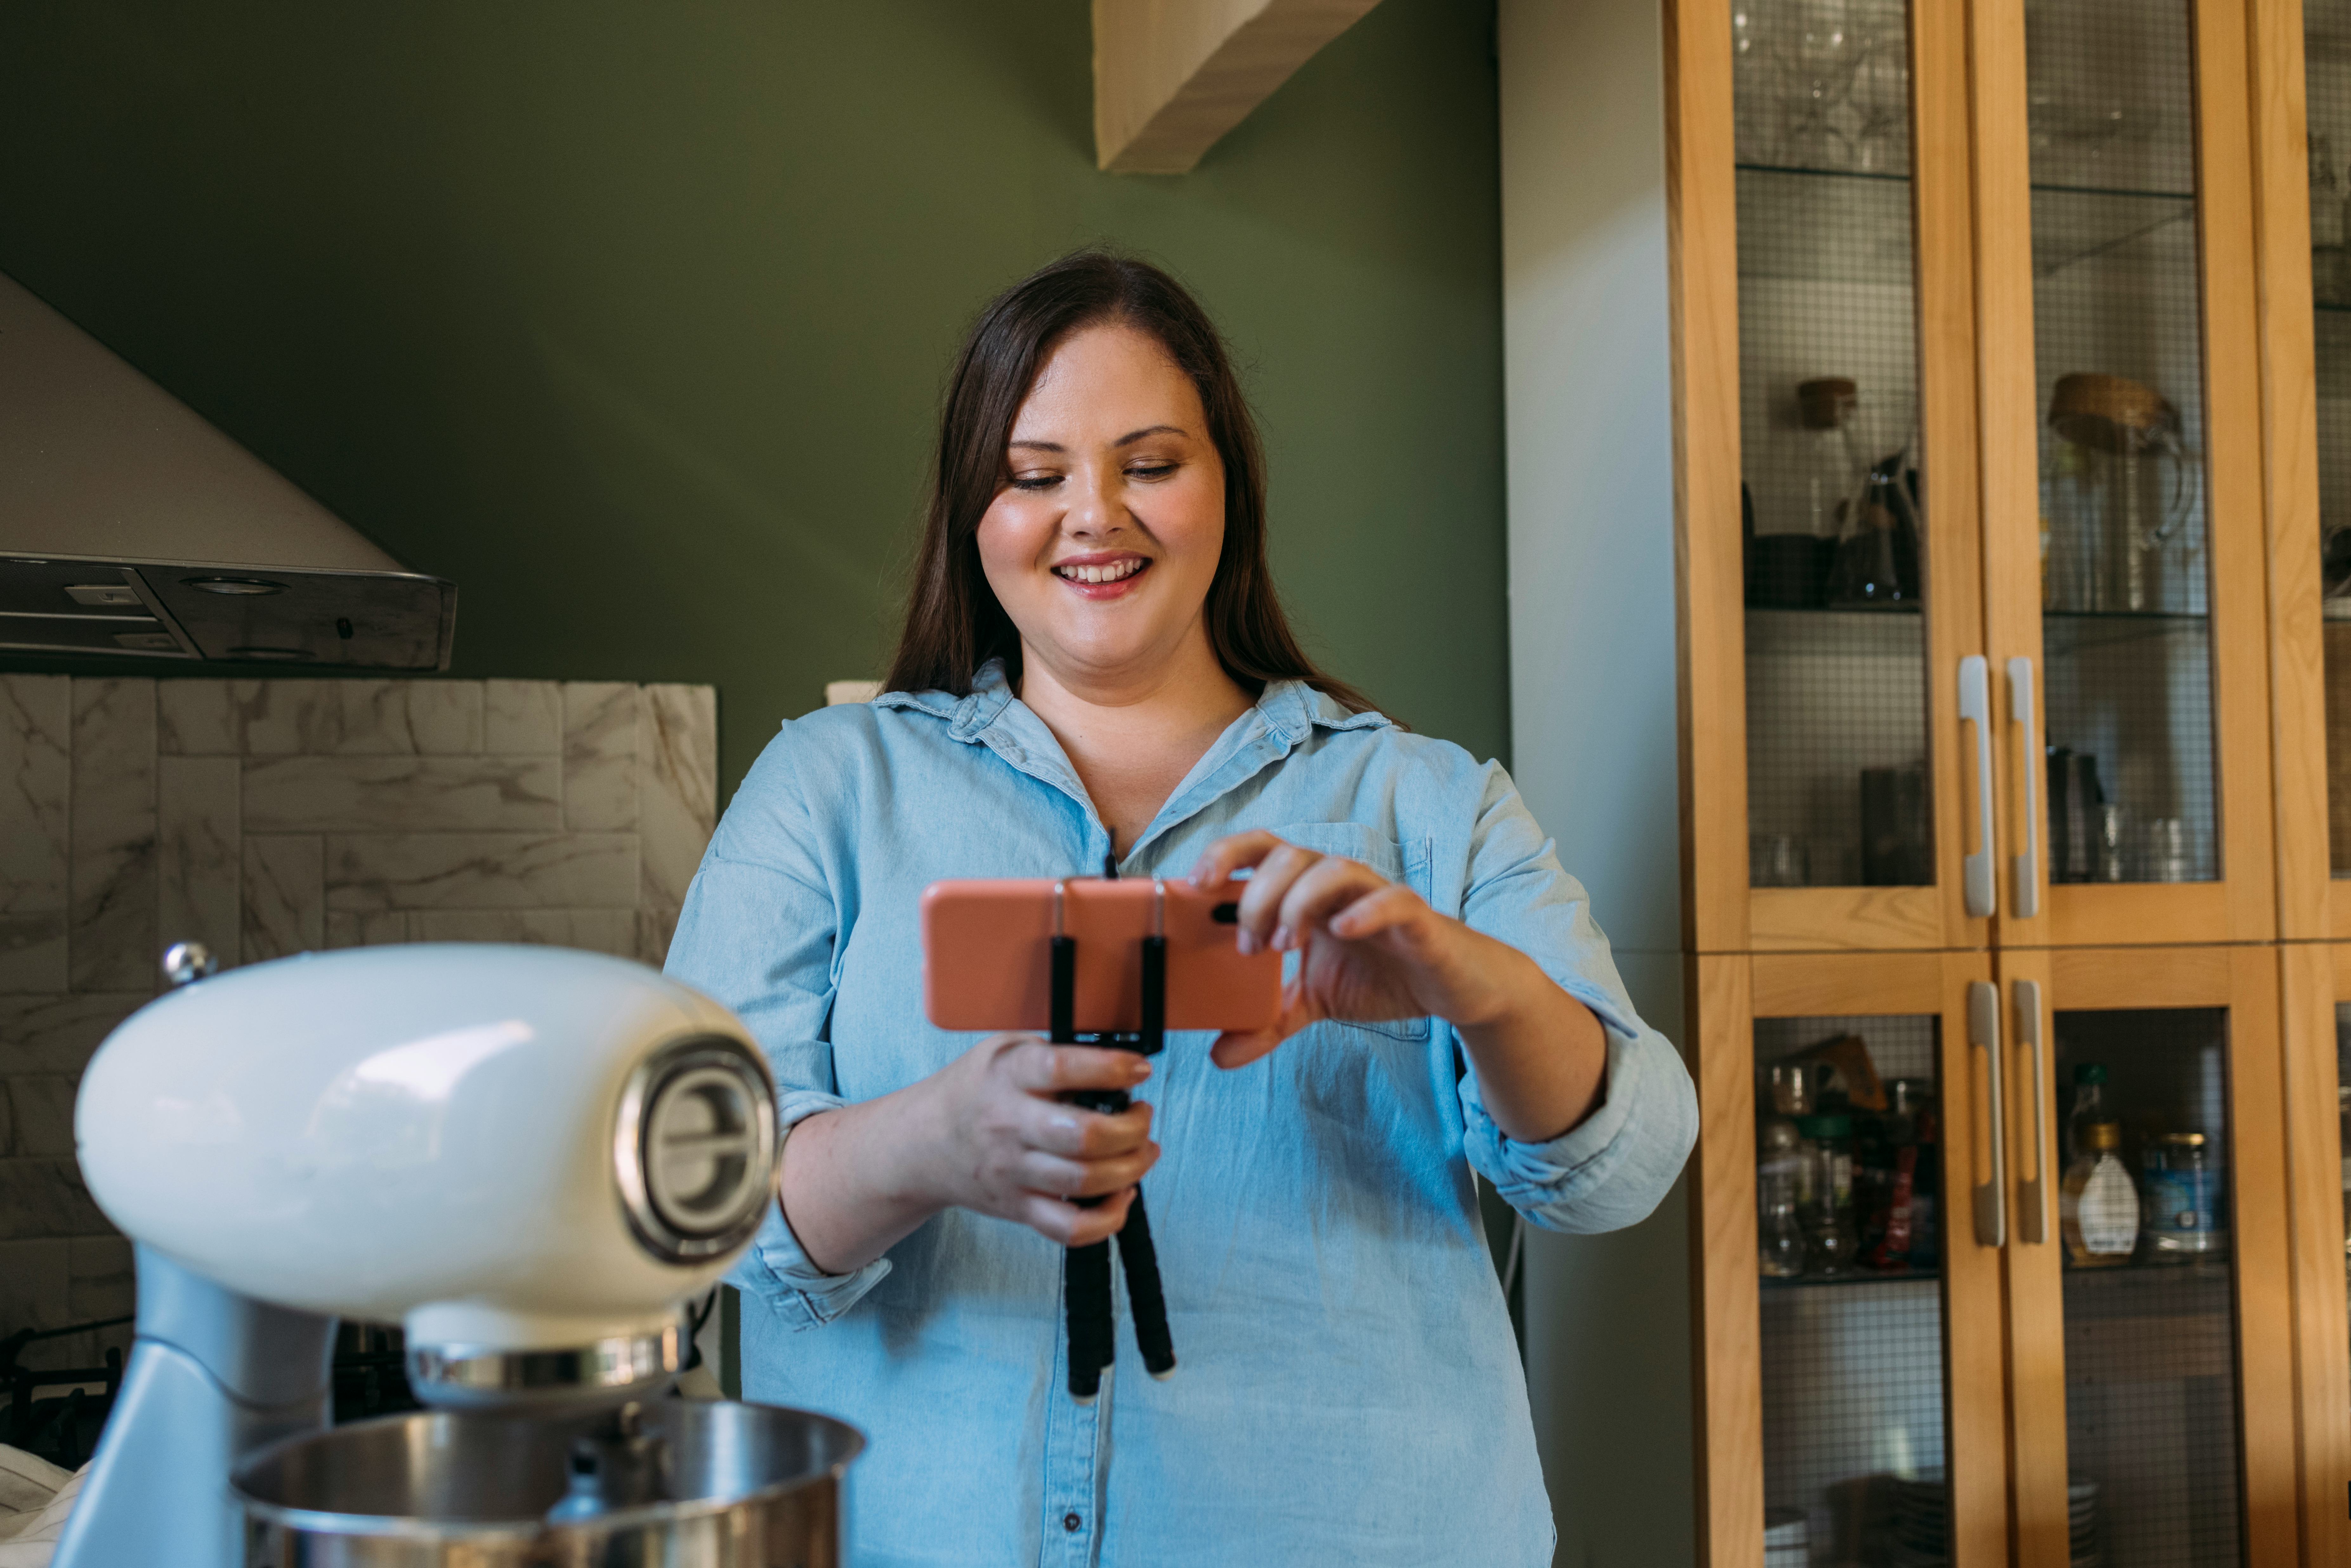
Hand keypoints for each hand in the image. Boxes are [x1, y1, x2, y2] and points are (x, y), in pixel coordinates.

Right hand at [906, 1033, 1159, 1246]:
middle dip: (1131, 1128)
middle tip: (1141, 1115)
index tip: (1138, 1068)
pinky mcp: (1018, 1208)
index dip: (1110, 1068)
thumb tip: (1115, 1063)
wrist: (923, 1143)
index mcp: (1008, 1077)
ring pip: (1085, 1182)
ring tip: (1142, 1149)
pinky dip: (1108, 1218)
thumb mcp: (1003, 1049)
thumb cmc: (974, 1090)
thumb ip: (1052, 1050)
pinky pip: (1071, 1228)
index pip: (1061, 1070)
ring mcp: (1013, 1173)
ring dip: (1131, 1168)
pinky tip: (1121, 1194)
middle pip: (1084, 1137)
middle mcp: (1009, 1126)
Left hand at [1188, 830, 1537, 1069]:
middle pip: (1286, 854)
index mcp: (1308, 894)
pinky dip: (1364, 910)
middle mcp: (1338, 885)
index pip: (1259, 852)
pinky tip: (1343, 930)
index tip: (1192, 888)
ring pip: (1331, 868)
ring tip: (1285, 946)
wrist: (1451, 990)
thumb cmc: (1382, 978)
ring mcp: (1376, 896)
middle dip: (1255, 895)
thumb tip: (1219, 1055)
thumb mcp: (1313, 1002)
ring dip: (1298, 901)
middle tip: (1248, 946)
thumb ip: (1268, 1022)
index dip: (1224, 856)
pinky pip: (1391, 900)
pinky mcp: (1415, 919)